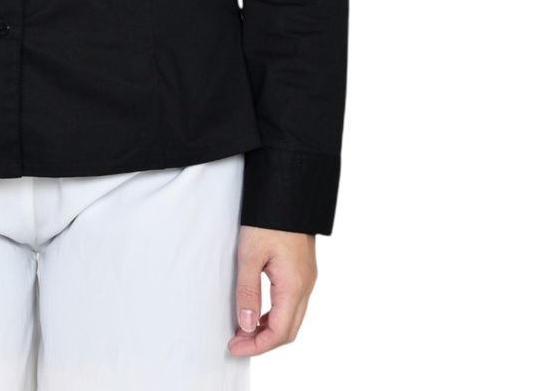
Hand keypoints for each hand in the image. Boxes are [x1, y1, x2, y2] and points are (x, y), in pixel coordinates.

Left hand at [228, 224, 316, 355]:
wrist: (287, 193)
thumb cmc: (267, 220)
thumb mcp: (250, 254)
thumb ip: (248, 291)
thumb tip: (246, 326)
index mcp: (294, 286)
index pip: (279, 332)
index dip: (256, 346)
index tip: (234, 348)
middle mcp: (306, 286)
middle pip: (288, 331)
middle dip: (263, 342)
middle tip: (236, 343)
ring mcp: (307, 279)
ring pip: (292, 318)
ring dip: (269, 329)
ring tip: (243, 329)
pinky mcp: (303, 271)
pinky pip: (293, 304)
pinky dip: (275, 314)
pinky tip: (257, 311)